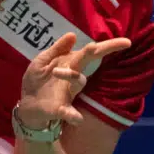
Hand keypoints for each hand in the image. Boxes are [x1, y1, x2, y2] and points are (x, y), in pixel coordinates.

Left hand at [17, 32, 131, 128]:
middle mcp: (73, 77)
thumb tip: (73, 34)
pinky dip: (73, 115)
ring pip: (78, 82)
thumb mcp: (43, 61)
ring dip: (70, 75)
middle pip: (88, 63)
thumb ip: (57, 49)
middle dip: (92, 54)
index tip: (127, 42)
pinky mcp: (60, 109)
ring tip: (55, 71)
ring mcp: (69, 93)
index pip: (91, 52)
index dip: (108, 46)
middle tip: (93, 47)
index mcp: (70, 63)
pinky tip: (77, 118)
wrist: (27, 104)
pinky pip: (69, 112)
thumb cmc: (38, 80)